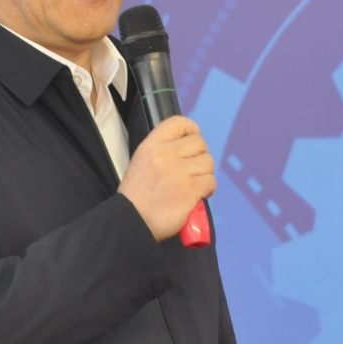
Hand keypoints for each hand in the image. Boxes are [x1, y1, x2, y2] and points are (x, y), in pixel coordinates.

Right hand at [118, 116, 216, 241]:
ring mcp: (179, 172)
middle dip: (200, 156)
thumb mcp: (141, 162)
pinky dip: (208, 189)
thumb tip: (187, 149)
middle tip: (193, 170)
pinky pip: (211, 181)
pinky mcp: (190, 190)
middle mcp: (166, 154)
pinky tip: (198, 196)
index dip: (191, 130)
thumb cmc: (137, 196)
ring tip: (195, 185)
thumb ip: (162, 151)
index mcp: (151, 145)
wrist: (131, 221)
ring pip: (208, 162)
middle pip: (199, 143)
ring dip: (205, 174)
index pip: (179, 122)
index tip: (192, 140)